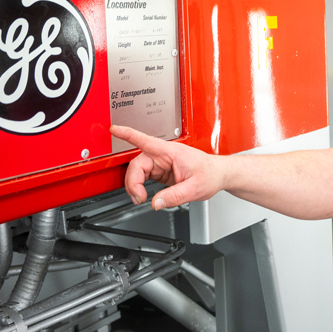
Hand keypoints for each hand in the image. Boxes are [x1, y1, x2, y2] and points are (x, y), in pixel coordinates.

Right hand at [110, 125, 224, 209]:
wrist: (218, 174)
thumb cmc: (210, 174)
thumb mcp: (195, 188)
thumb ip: (174, 196)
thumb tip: (155, 202)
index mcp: (171, 152)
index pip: (146, 140)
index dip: (127, 134)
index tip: (114, 129)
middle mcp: (164, 155)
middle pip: (137, 163)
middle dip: (133, 182)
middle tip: (139, 198)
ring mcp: (161, 162)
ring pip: (138, 171)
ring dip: (135, 185)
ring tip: (141, 198)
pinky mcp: (161, 170)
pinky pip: (144, 176)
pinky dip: (140, 186)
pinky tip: (143, 194)